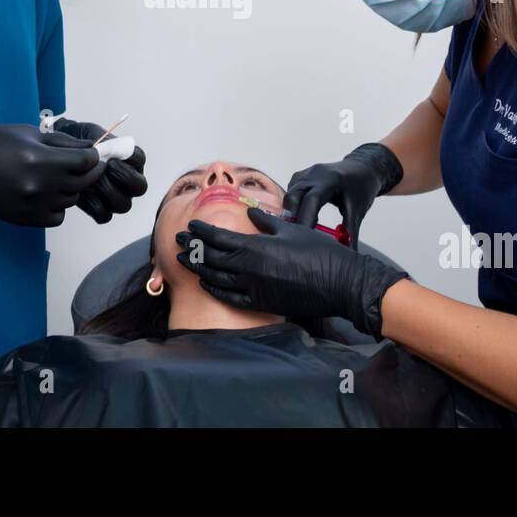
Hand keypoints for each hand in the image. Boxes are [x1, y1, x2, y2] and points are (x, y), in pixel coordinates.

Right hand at [0, 124, 104, 226]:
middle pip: (84, 182)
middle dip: (88, 171)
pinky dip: (57, 206)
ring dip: (71, 188)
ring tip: (57, 177)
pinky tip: (46, 194)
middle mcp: (40, 185)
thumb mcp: (28, 132)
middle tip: (83, 165)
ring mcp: (33, 204)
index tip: (90, 153)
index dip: (93, 156)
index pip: (87, 161)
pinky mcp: (25, 218)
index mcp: (41, 159)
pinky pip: (57, 217)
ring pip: (71, 200)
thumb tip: (89, 147)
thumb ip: (62, 142)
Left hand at [51, 117, 147, 223]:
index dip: (130, 160)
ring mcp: (118, 197)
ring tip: (90, 180)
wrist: (64, 156)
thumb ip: (100, 140)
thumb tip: (104, 149)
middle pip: (139, 187)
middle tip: (106, 168)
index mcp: (131, 159)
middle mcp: (129, 181)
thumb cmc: (80, 143)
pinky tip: (81, 192)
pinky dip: (92, 205)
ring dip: (107, 192)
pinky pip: (104, 215)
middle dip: (124, 177)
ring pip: (123, 204)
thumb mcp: (90, 134)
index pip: (140, 159)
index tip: (113, 157)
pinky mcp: (102, 209)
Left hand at [175, 207, 408, 338]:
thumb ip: (266, 222)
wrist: (339, 283)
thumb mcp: (291, 229)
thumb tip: (250, 214)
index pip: (218, 236)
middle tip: (177, 240)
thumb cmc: (318, 252)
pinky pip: (229, 296)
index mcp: (255, 246)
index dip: (201, 231)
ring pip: (215, 277)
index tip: (190, 225)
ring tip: (183, 260)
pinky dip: (214, 288)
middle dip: (192, 247)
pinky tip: (205, 282)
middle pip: (211, 256)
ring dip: (197, 267)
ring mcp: (253, 287)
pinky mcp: (260, 302)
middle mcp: (249, 267)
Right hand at [285, 142, 403, 247]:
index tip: (304, 240)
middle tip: (297, 238)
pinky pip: (291, 192)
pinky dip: (293, 207)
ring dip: (292, 213)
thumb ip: (350, 233)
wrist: (363, 168)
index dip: (306, 220)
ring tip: (299, 231)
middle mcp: (314, 174)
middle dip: (293, 218)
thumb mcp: (358, 211)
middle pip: (293, 196)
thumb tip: (348, 255)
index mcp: (331, 180)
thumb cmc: (361, 187)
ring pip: (290, 195)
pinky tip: (301, 218)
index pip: (312, 200)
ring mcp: (306, 174)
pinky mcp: (300, 176)